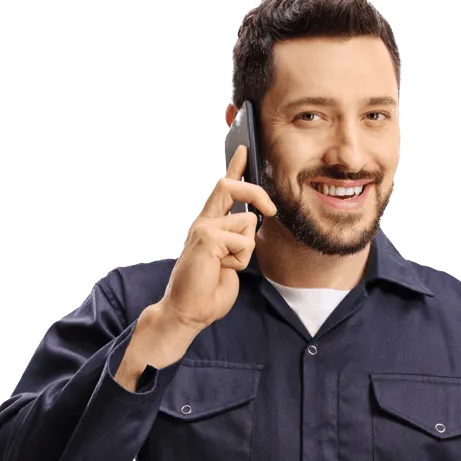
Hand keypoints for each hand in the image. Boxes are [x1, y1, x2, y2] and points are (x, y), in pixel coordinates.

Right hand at [158, 143, 277, 332]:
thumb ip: (238, 239)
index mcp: (210, 225)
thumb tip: (252, 221)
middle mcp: (204, 222)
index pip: (223, 189)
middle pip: (230, 187)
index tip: (244, 149)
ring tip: (225, 266)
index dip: (235, 168)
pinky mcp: (206, 238)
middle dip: (255, 192)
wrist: (189, 311)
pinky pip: (242, 240)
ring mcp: (203, 228)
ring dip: (246, 251)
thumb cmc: (208, 291)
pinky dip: (239, 260)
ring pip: (247, 222)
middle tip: (271, 211)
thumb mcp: (230, 259)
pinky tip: (221, 269)